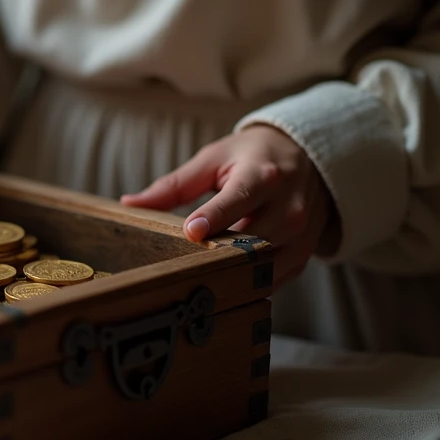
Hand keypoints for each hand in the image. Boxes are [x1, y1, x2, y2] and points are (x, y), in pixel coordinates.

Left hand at [121, 125, 337, 287]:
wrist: (309, 159)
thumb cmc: (253, 157)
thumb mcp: (214, 159)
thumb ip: (174, 185)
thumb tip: (130, 204)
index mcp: (263, 175)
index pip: (238, 200)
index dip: (215, 217)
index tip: (192, 232)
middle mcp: (289, 206)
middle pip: (251, 239)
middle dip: (218, 252)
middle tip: (182, 263)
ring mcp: (301, 233)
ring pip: (264, 266)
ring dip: (231, 272)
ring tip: (200, 274)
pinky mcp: (304, 253)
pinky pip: (274, 279)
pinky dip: (248, 283)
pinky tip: (222, 281)